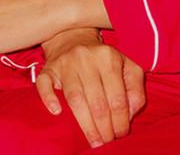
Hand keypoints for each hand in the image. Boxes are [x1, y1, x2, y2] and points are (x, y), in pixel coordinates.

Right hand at [36, 28, 146, 146]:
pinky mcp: (47, 69)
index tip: (121, 134)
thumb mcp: (127, 66)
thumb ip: (135, 88)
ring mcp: (65, 64)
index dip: (120, 119)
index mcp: (109, 59)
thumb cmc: (104, 60)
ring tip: (93, 139)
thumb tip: (130, 113)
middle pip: (97, 100)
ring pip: (74, 98)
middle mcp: (87, 60)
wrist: (73, 39)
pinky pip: (44, 85)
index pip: (117, 96)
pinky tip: (57, 113)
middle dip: (104, 125)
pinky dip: (49, 99)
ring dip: (84, 123)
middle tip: (106, 141)